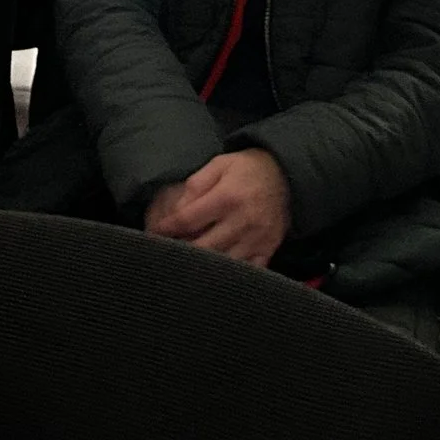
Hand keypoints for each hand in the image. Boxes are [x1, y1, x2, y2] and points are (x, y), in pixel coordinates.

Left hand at [149, 150, 291, 268]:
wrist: (286, 175)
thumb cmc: (246, 169)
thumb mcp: (218, 165)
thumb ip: (195, 185)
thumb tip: (177, 210)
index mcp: (227, 198)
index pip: (188, 220)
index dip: (166, 229)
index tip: (154, 234)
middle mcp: (243, 222)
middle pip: (203, 247)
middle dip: (181, 251)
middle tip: (165, 253)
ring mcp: (257, 239)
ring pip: (223, 263)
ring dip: (203, 266)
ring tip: (185, 264)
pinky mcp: (268, 250)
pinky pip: (247, 271)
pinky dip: (230, 275)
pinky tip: (215, 273)